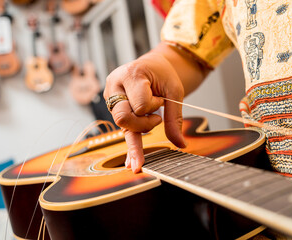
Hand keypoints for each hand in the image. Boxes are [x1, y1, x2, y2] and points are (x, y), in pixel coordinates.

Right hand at [103, 46, 186, 172]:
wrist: (153, 65)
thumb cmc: (163, 74)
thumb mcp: (174, 91)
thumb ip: (174, 118)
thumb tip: (181, 145)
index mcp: (130, 75)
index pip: (140, 105)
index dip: (154, 108)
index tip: (161, 100)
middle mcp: (115, 85)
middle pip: (123, 118)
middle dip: (143, 124)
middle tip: (156, 118)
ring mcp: (110, 96)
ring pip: (121, 125)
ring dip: (140, 128)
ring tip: (152, 119)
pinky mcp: (112, 106)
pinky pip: (121, 128)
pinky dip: (130, 146)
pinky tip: (131, 164)